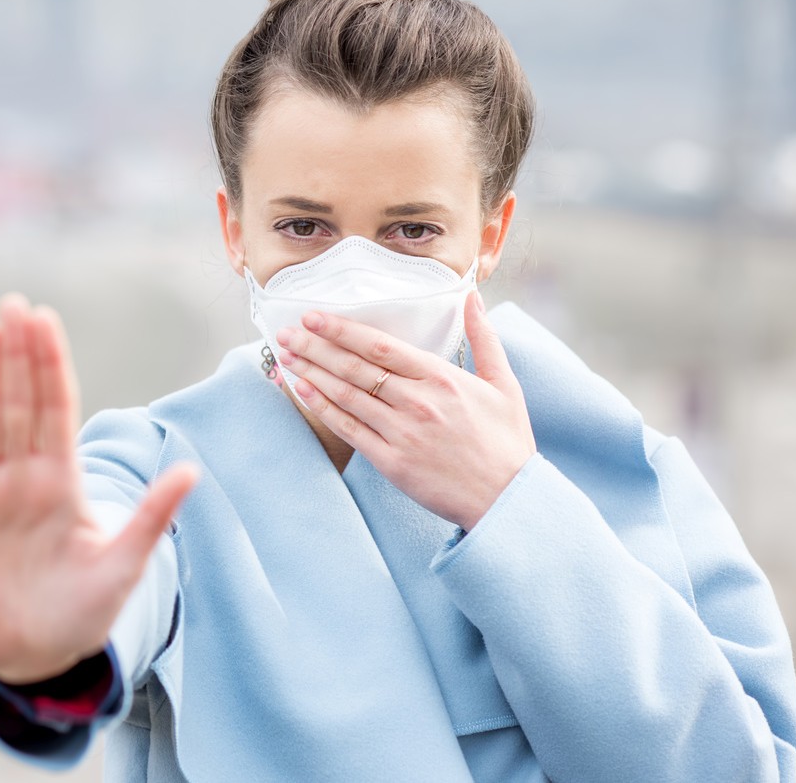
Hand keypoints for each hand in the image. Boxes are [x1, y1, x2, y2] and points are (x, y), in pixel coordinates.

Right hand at [0, 292, 199, 683]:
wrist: (36, 654)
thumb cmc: (83, 608)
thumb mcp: (125, 562)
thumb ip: (152, 515)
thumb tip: (193, 469)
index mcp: (62, 481)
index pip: (56, 409)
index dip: (50, 365)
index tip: (46, 319)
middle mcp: (21, 479)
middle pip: (18, 405)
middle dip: (17, 355)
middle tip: (14, 303)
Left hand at [272, 290, 534, 531]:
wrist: (509, 500)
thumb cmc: (507, 442)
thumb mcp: (504, 384)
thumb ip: (484, 337)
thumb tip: (471, 296)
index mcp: (442, 379)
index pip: (381, 346)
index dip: (343, 330)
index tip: (315, 316)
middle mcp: (418, 402)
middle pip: (355, 367)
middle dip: (316, 346)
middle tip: (287, 331)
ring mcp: (402, 433)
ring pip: (347, 395)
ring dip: (311, 372)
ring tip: (286, 355)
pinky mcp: (391, 462)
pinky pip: (349, 429)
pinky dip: (322, 407)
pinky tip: (302, 390)